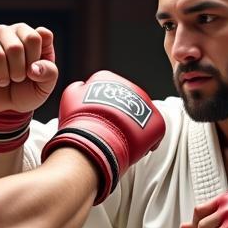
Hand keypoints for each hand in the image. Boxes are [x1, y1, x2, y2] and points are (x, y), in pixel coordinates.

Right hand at [0, 24, 57, 114]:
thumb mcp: (44, 86)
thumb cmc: (25, 90)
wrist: (2, 107)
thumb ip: (49, 73)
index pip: (34, 38)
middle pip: (15, 47)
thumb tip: (33, 68)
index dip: (34, 61)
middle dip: (18, 72)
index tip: (32, 71)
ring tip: (3, 81)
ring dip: (2, 78)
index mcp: (29, 34)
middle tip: (16, 79)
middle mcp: (8, 31)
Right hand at [42, 71, 165, 203]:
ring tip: (119, 142)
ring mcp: (145, 104)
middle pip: (123, 104)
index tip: (95, 120)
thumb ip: (77, 90)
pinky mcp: (157, 122)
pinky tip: (132, 149)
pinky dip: (145, 141)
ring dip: (131, 128)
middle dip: (118, 117)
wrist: (97, 141)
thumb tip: (81, 88)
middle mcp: (129, 87)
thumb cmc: (80, 122)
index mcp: (106, 78)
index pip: (103, 91)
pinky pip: (153, 132)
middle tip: (107, 133)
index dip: (99, 108)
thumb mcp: (69, 98)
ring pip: (139, 117)